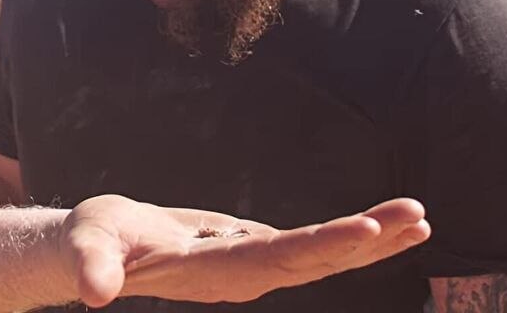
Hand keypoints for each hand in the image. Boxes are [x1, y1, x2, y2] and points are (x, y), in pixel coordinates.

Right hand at [59, 195, 429, 307]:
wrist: (100, 255)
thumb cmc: (92, 246)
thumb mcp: (88, 249)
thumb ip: (91, 267)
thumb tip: (93, 289)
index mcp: (213, 273)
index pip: (277, 259)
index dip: (322, 246)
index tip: (366, 228)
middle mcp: (243, 277)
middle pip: (314, 261)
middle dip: (366, 241)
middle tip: (417, 217)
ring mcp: (253, 268)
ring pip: (321, 257)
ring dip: (371, 240)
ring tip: (419, 219)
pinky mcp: (255, 254)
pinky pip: (312, 247)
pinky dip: (349, 236)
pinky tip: (382, 227)